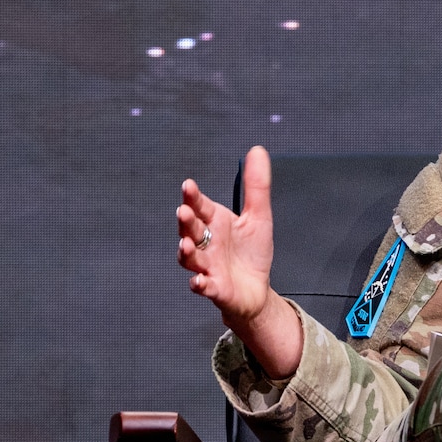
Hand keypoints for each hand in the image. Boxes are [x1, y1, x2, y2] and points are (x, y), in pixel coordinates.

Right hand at [177, 146, 302, 379]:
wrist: (256, 290)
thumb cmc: (251, 253)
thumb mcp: (258, 216)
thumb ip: (256, 186)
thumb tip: (257, 150)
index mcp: (215, 222)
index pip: (200, 206)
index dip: (193, 197)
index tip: (188, 186)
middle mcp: (206, 243)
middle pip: (190, 230)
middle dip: (186, 221)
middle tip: (183, 212)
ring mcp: (207, 266)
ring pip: (191, 258)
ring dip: (186, 251)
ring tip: (185, 244)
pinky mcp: (214, 288)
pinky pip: (203, 285)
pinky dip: (199, 284)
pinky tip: (198, 281)